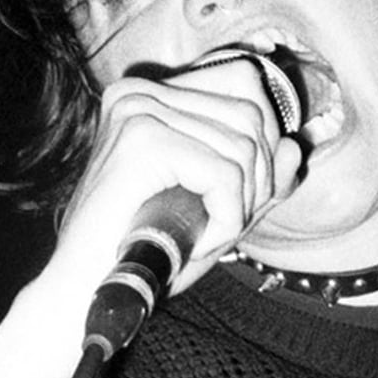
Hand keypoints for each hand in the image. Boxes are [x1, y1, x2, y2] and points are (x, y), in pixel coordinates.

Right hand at [47, 57, 302, 305]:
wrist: (82, 292)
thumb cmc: (140, 254)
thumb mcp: (214, 211)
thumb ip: (257, 180)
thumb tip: (295, 147)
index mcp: (152, 96)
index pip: (245, 84)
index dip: (265, 143)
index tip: (246, 196)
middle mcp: (140, 93)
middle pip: (251, 114)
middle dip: (258, 180)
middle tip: (225, 227)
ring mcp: (138, 111)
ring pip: (244, 145)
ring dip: (240, 206)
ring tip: (205, 239)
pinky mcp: (143, 141)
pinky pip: (225, 174)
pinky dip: (227, 219)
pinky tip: (199, 244)